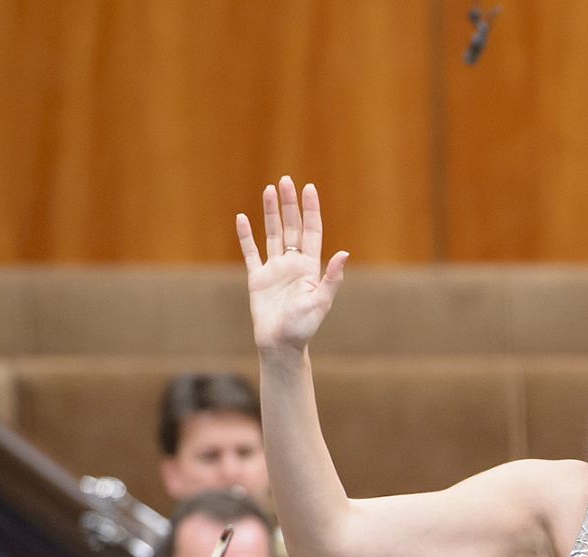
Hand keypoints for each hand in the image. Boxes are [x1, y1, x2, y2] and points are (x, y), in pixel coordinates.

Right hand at [236, 176, 349, 357]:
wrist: (281, 344)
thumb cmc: (304, 326)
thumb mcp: (321, 301)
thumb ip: (332, 278)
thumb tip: (344, 254)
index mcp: (310, 267)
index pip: (311, 231)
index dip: (311, 210)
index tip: (309, 188)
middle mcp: (293, 264)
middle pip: (291, 227)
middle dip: (290, 204)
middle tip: (286, 180)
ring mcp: (275, 269)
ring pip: (272, 234)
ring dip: (271, 213)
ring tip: (269, 190)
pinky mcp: (258, 278)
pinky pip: (251, 252)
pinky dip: (246, 236)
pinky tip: (243, 218)